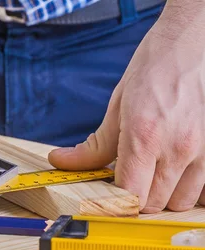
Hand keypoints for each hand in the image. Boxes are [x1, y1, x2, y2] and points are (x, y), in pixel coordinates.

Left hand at [48, 3, 204, 212]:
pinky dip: (188, 189)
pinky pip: (203, 190)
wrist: (193, 43)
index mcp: (144, 137)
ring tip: (153, 177)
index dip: (115, 205)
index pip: (129, 196)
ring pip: (179, 202)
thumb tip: (62, 161)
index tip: (106, 201)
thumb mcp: (116, 107)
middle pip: (152, 204)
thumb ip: (93, 146)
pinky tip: (175, 174)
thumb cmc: (156, 70)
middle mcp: (177, 148)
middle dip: (135, 201)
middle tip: (127, 183)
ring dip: (162, 197)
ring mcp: (203, 150)